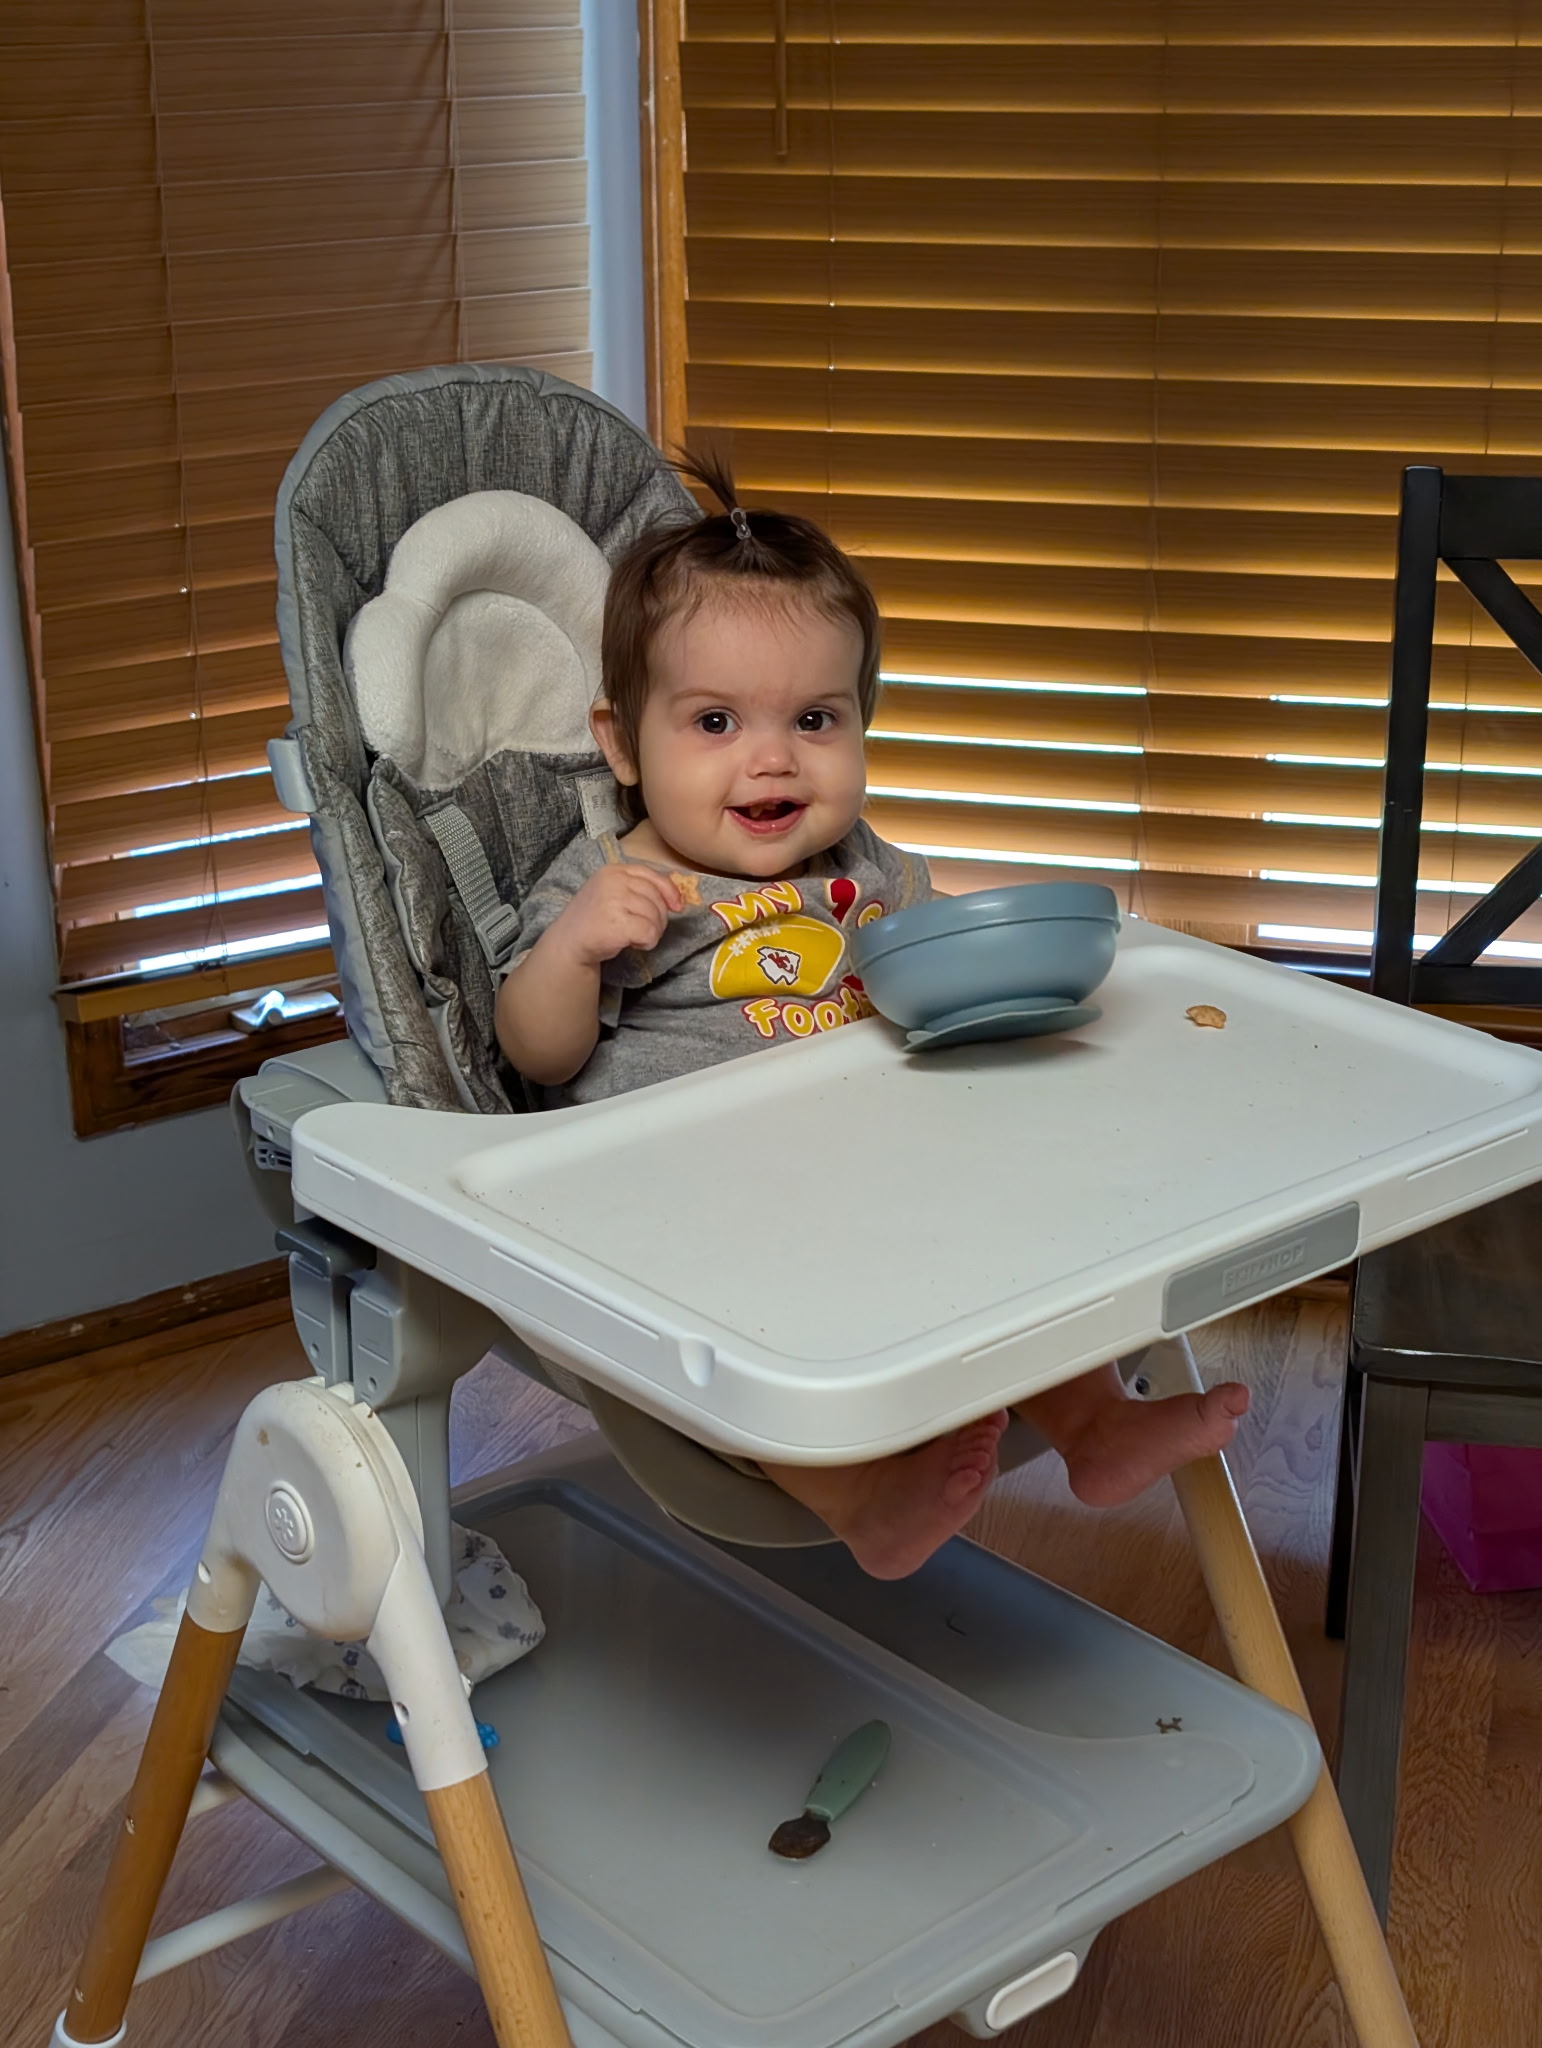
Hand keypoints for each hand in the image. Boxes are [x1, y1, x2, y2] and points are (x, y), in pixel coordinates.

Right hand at [551, 863, 682, 966]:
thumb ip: (638, 889)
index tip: (677, 906)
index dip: (670, 892)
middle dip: (658, 917)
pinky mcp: (618, 923)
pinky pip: (650, 932)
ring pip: (656, 917)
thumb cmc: (594, 919)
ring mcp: (614, 901)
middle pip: (657, 898)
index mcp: (614, 870)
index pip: (653, 876)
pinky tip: (633, 943)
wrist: (569, 942)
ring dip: (652, 931)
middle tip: (642, 929)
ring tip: (634, 936)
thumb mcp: (612, 892)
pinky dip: (647, 942)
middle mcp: (614, 881)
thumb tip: (677, 900)